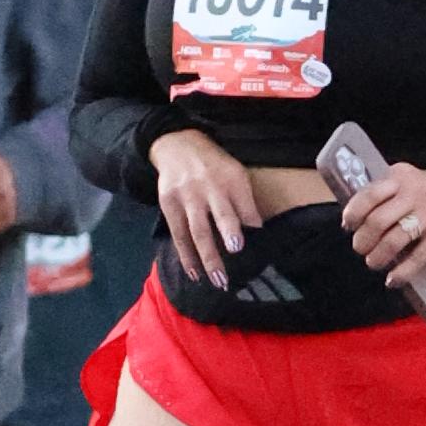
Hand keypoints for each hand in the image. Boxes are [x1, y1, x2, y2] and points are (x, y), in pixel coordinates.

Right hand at [148, 126, 261, 289]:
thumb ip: (245, 201)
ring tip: (218, 280)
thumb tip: (256, 229)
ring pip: (197, 230)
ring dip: (207, 257)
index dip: (249, 220)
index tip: (257, 239)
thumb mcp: (235, 174)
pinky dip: (186, 256)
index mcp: (231, 178)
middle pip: (220, 214)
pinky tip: (194, 273)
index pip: (244, 203)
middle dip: (228, 234)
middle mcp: (208, 186)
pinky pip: (178, 234)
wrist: (176, 146)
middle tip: (236, 253)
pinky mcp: (168, 204)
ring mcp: (186, 196)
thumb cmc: (213, 167)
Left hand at [334, 154, 425, 289]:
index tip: (348, 226)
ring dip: (378, 257)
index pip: (368, 194)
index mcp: (401, 176)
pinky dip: (402, 272)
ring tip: (374, 263)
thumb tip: (361, 218)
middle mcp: (414, 191)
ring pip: (394, 240)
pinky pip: (418, 256)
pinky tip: (394, 280)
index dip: (353, 214)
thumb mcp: (415, 183)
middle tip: (361, 249)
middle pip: (377, 220)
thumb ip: (392, 194)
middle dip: (363, 240)